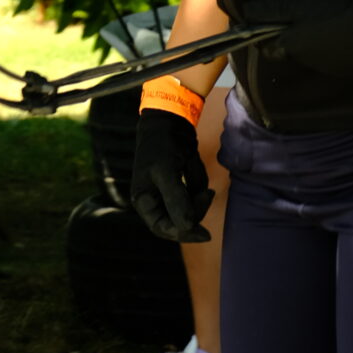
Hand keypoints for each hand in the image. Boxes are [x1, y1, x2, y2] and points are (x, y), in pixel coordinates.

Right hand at [130, 108, 213, 242]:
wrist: (171, 119)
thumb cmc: (162, 145)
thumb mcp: (167, 173)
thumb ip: (176, 201)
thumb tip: (187, 227)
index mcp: (144, 200)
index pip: (163, 228)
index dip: (183, 233)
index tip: (204, 233)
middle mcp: (154, 200)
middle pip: (178, 221)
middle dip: (194, 211)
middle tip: (208, 195)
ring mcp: (167, 192)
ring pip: (188, 209)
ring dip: (198, 199)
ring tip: (203, 184)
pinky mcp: (179, 183)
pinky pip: (193, 195)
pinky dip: (198, 187)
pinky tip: (197, 172)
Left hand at [246, 0, 352, 78]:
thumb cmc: (336, 10)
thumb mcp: (302, 5)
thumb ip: (274, 10)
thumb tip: (247, 12)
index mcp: (293, 47)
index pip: (266, 49)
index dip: (261, 37)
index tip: (261, 24)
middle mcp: (306, 63)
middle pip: (287, 52)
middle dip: (284, 39)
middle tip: (290, 20)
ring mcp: (326, 68)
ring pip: (307, 57)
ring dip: (306, 44)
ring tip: (315, 24)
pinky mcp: (344, 69)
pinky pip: (327, 59)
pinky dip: (325, 49)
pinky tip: (333, 33)